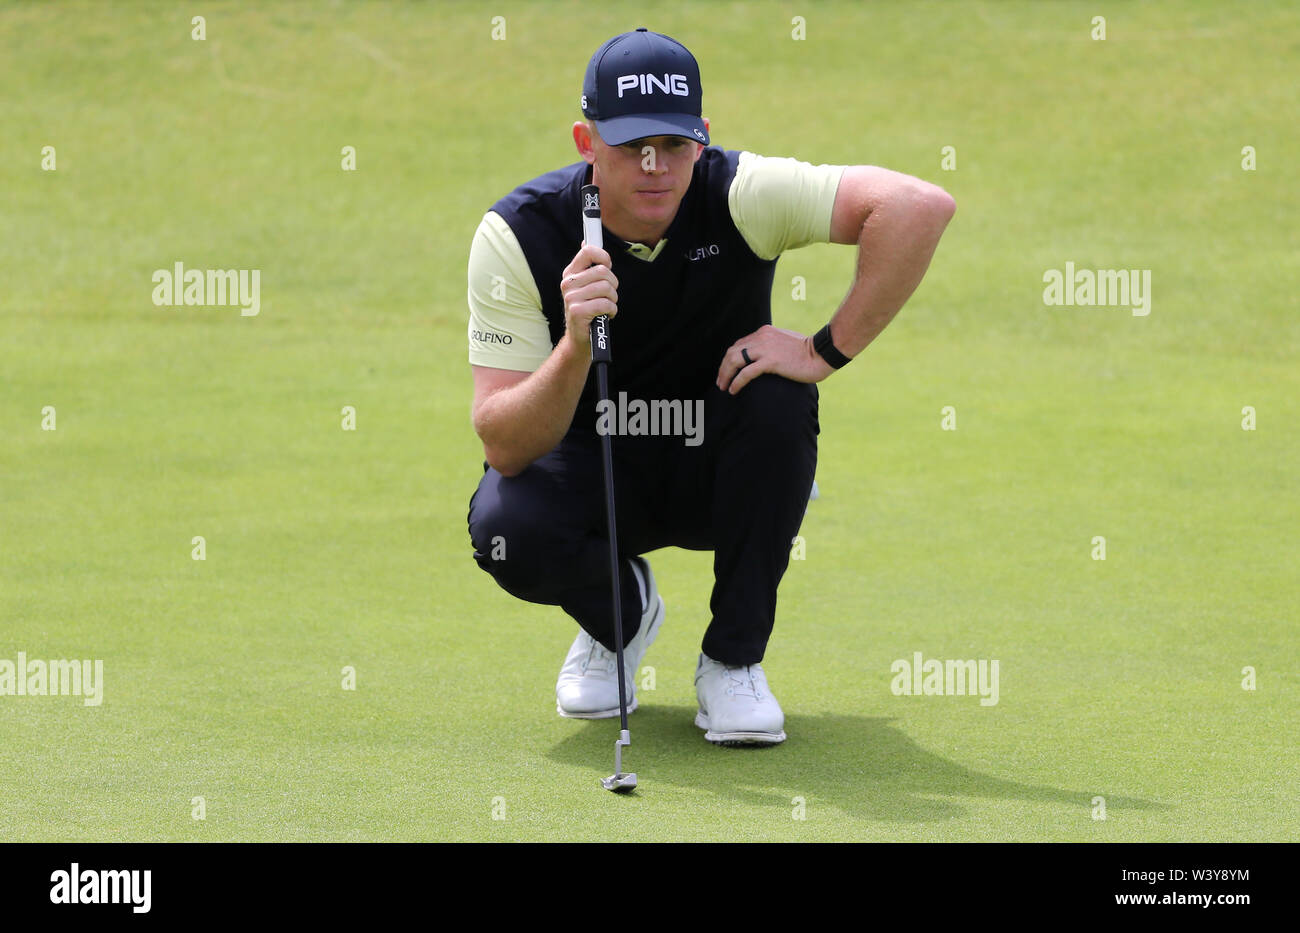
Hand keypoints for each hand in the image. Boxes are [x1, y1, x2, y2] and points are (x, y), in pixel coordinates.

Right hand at [559, 244, 617, 346]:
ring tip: (606, 306)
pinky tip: (606, 315)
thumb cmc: (587, 309)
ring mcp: (571, 297)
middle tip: (609, 294)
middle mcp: (568, 283)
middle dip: (613, 284)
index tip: (608, 266)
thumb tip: (586, 241)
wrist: (579, 338)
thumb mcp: (585, 285)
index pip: (588, 251)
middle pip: (603, 271)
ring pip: (606, 288)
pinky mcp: (577, 311)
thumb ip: (587, 265)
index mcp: (570, 273)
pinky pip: (605, 304)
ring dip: (613, 299)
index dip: (604, 257)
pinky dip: (611, 311)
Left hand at [716, 324, 834, 393]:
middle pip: (732, 352)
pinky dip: (737, 382)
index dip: (729, 359)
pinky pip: (746, 373)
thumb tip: (764, 356)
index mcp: (764, 332)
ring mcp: (765, 349)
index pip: (739, 344)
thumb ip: (772, 344)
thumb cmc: (807, 351)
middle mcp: (761, 337)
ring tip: (723, 387)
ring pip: (735, 361)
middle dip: (723, 368)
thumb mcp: (785, 341)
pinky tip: (733, 390)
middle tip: (720, 382)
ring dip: (726, 375)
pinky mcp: (770, 362)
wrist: (821, 353)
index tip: (726, 371)